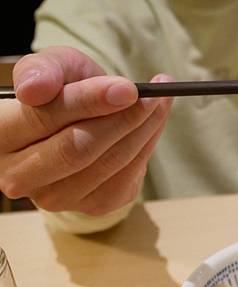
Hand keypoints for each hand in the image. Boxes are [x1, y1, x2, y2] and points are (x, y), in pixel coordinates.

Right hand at [0, 46, 172, 215]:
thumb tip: (34, 89)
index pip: (44, 118)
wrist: (78, 126)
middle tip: (151, 97)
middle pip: (77, 149)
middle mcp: (19, 175)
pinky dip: (148, 145)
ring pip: (108, 163)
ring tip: (159, 101)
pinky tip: (156, 122)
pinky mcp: (93, 205)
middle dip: (122, 119)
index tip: (127, 88)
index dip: (88, 102)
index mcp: (0, 136)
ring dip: (143, 130)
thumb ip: (43, 71)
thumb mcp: (53, 68)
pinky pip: (128, 176)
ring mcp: (57, 197)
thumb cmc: (62, 92)